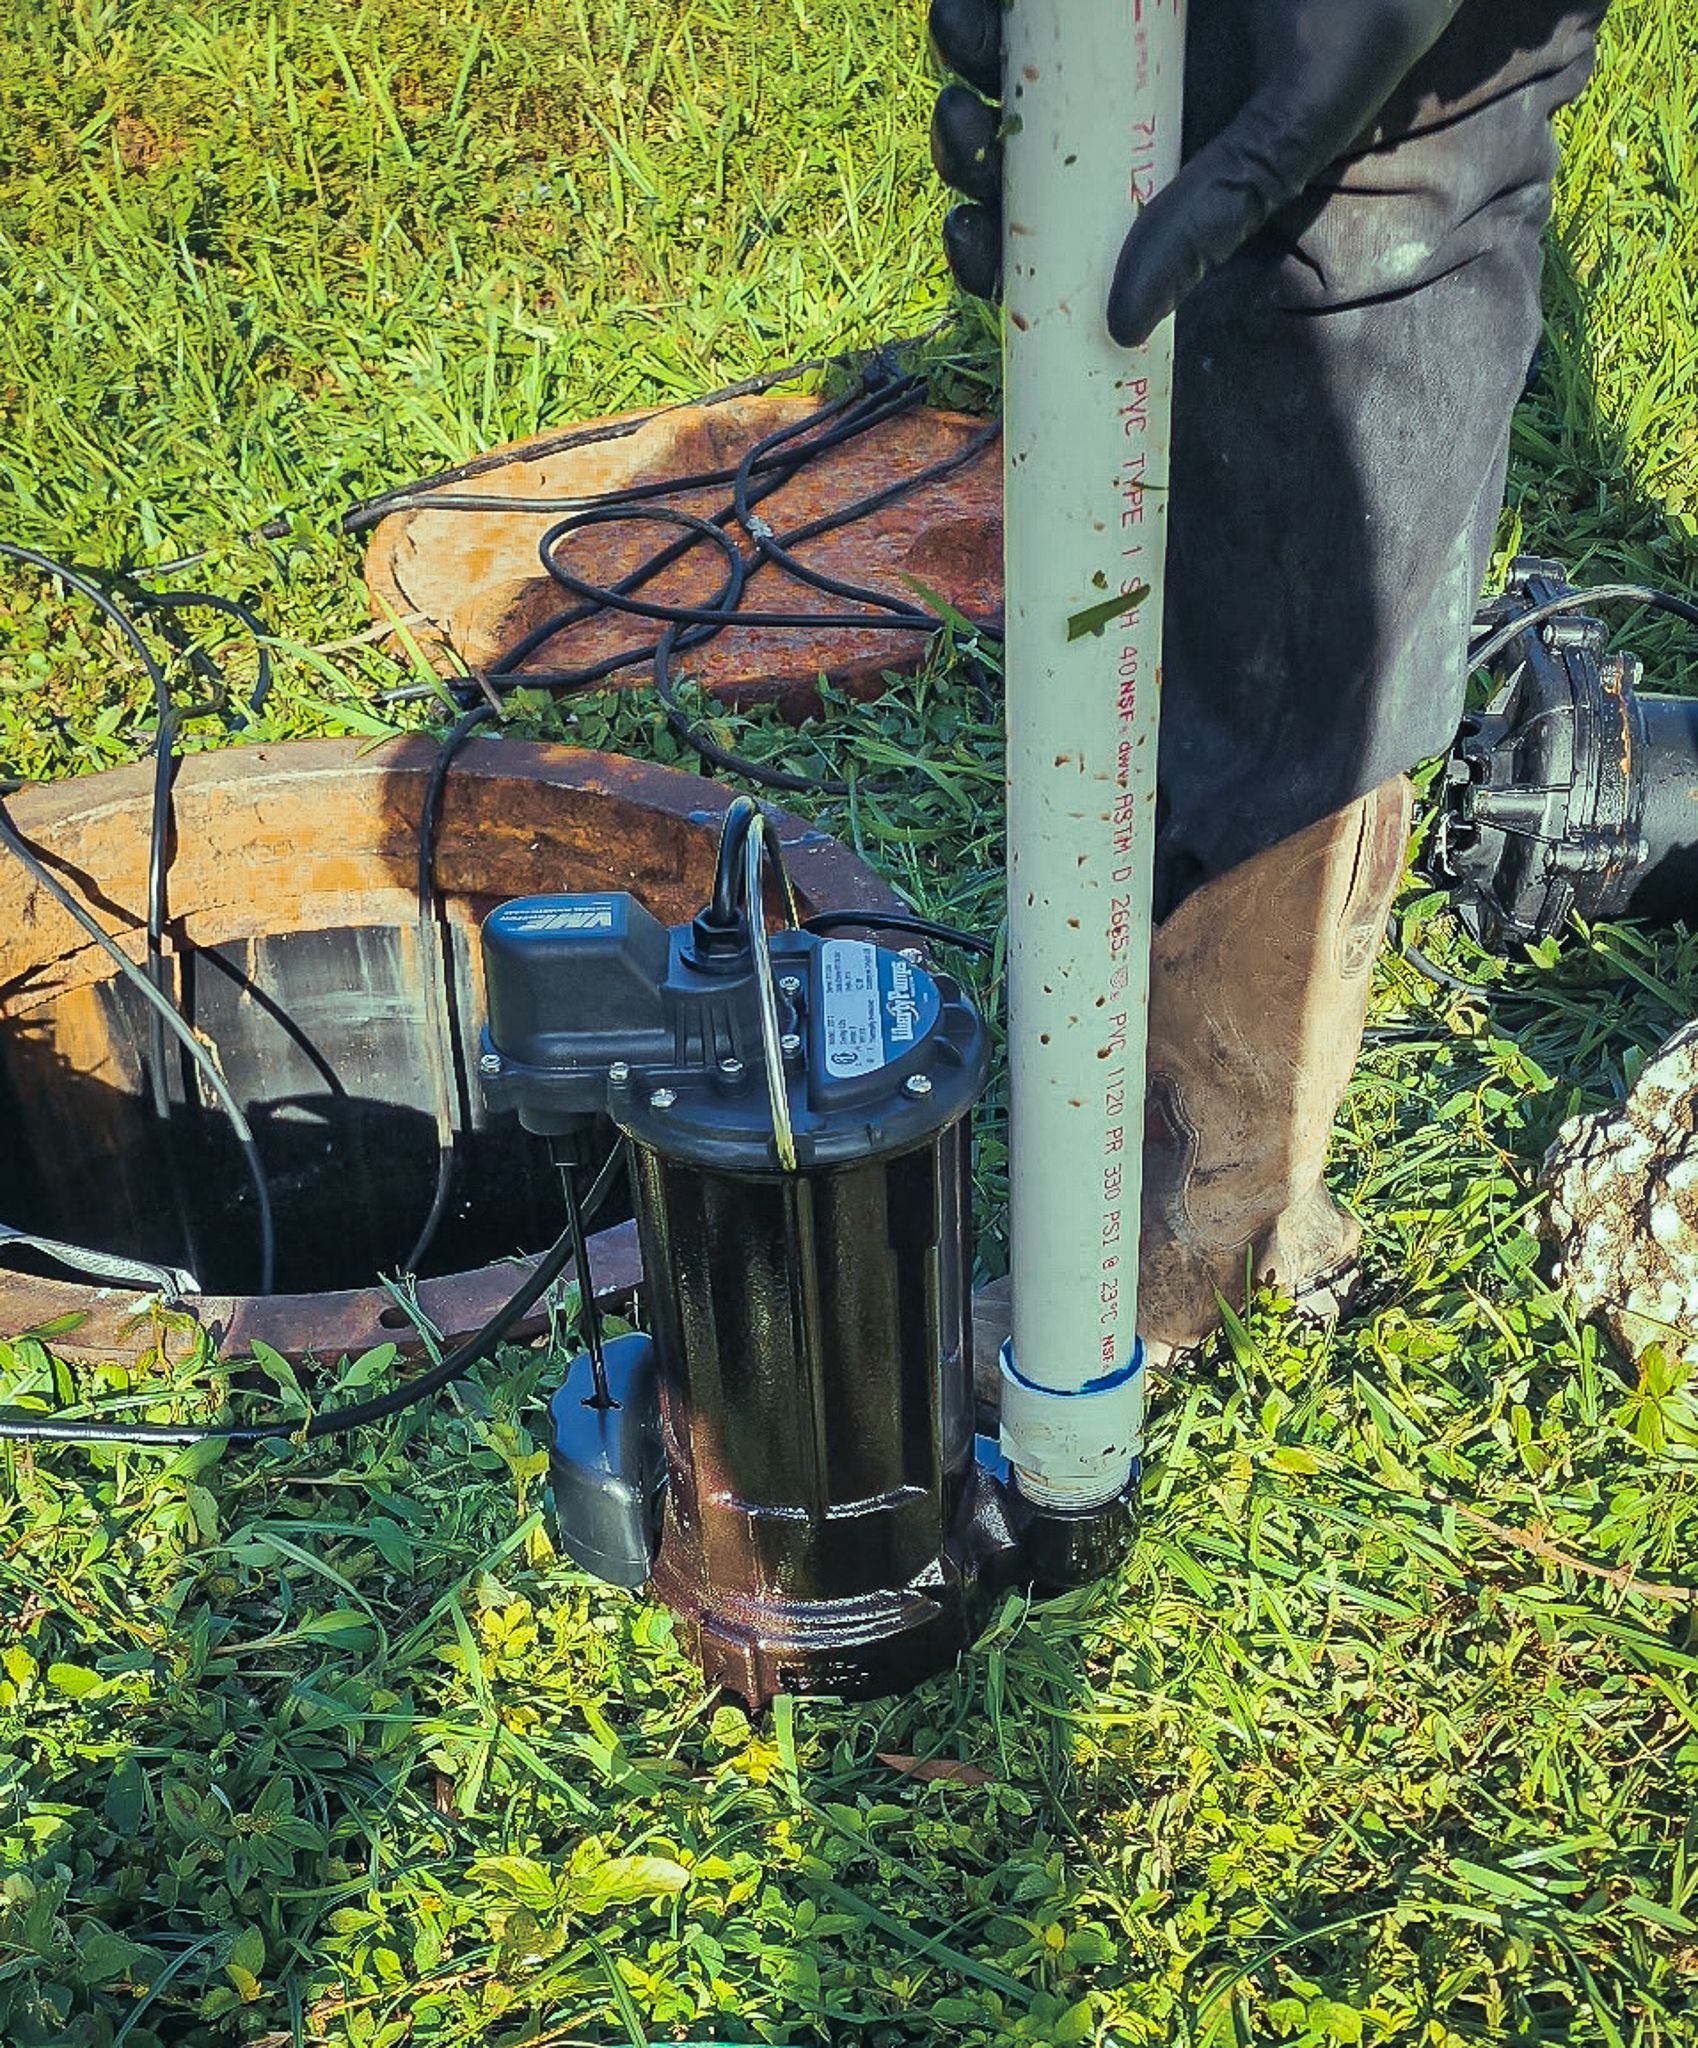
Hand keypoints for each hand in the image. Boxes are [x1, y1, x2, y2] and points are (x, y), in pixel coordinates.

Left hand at [929, 0, 1464, 345]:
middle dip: (968, 152)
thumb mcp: (1302, 111)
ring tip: (963, 38)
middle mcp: (1124, 88)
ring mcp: (1104, 16)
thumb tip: (1125, 324)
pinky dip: (989, 2)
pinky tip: (981, 5)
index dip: (1003, 249)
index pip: (1062, 225)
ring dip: (961, 58)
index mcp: (1165, 149)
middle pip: (1010, 145)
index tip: (975, 245)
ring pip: (998, 55)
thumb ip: (1222, 207)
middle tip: (965, 133)